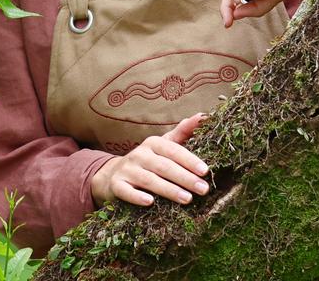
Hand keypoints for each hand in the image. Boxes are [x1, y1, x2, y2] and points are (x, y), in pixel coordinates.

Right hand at [89, 114, 210, 205]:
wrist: (113, 174)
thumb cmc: (149, 160)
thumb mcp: (165, 144)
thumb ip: (183, 132)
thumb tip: (204, 116)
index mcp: (153, 143)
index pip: (174, 151)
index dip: (190, 160)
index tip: (205, 171)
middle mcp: (139, 154)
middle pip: (164, 166)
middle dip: (185, 178)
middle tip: (203, 189)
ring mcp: (127, 170)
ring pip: (149, 180)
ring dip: (169, 190)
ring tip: (187, 199)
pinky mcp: (116, 185)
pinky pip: (126, 191)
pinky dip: (137, 197)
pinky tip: (150, 202)